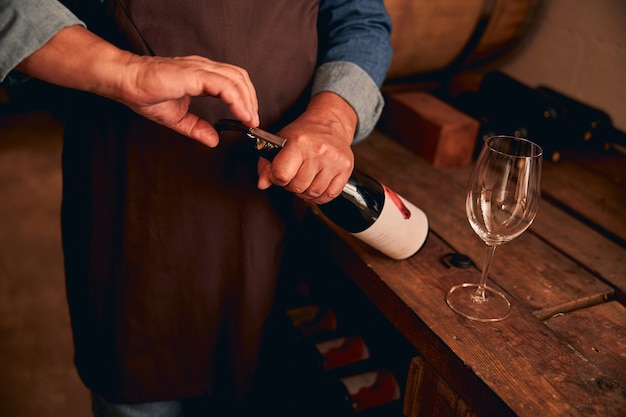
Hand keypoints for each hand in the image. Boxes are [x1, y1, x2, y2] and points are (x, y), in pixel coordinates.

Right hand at [120, 54, 258, 145]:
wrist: (126, 82)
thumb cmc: (146, 93)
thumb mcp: (178, 118)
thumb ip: (197, 127)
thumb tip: (214, 139)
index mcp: (201, 76)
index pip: (233, 81)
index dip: (245, 99)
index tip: (249, 119)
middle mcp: (203, 68)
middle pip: (239, 78)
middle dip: (251, 100)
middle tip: (253, 121)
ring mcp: (199, 69)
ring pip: (235, 79)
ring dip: (247, 101)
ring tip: (249, 119)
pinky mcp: (194, 74)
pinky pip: (223, 85)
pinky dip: (236, 100)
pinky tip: (240, 113)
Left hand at [256, 92, 356, 203]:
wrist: (329, 123)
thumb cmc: (304, 133)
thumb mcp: (279, 142)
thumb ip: (266, 164)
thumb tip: (263, 184)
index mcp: (299, 143)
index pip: (282, 175)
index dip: (277, 178)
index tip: (279, 173)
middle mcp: (318, 151)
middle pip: (297, 187)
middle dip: (291, 185)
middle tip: (293, 174)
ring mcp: (334, 161)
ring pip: (313, 193)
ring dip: (305, 191)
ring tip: (305, 179)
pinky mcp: (346, 168)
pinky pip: (330, 195)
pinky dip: (320, 196)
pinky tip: (316, 185)